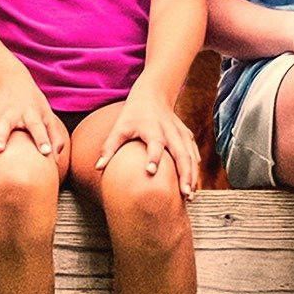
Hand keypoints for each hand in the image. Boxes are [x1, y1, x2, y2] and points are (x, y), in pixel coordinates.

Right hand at [0, 78, 64, 170]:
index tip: (46, 153)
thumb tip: (57, 160)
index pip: (37, 126)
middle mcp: (10, 113)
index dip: (42, 139)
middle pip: (3, 126)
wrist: (8, 79)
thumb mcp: (47, 114)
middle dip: (0, 137)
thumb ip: (54, 135)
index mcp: (30, 113)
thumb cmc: (32, 102)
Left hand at [97, 83, 199, 197]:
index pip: (155, 144)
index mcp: (152, 129)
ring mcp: (181, 134)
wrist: (152, 97)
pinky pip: (194, 154)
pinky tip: (194, 185)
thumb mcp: (119, 128)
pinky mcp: (187, 136)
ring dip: (192, 176)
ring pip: (191, 156)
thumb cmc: (132, 116)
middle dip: (184, 174)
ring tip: (190, 196)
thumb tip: (98, 168)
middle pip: (181, 154)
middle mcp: (170, 132)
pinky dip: (195, 170)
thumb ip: (109, 147)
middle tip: (184, 195)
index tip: (150, 172)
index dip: (154, 157)